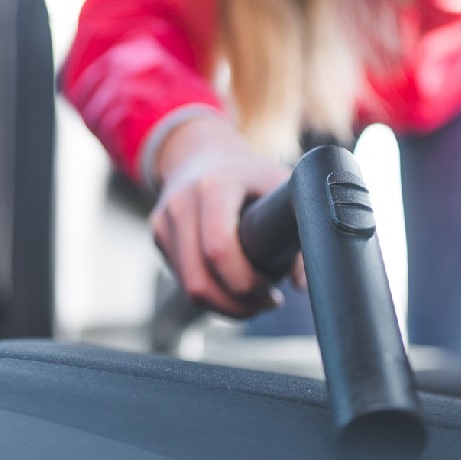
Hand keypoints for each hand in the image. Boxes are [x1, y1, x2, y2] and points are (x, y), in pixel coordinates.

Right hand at [150, 116, 291, 317]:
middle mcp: (181, 202)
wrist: (204, 153)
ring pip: (188, 288)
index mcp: (214, 186)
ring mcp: (164, 219)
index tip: (273, 287)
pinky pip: (182, 280)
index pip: (218, 249)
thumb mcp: (282, 188)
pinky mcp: (158, 234)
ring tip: (252, 300)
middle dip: (236, 305)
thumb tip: (300, 283)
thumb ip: (302, 229)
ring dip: (223, 306)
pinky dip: (209, 293)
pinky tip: (231, 285)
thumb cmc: (252, 176)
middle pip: (199, 280)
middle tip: (265, 302)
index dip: (247, 282)